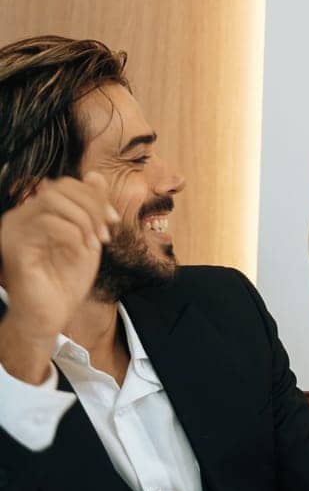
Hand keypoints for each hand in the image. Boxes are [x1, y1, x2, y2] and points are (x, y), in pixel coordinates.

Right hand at [0, 173, 117, 383]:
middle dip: (93, 208)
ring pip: (53, 201)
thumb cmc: (66, 280)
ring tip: (94, 244)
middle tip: (105, 233)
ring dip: (84, 220)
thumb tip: (95, 175)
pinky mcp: (14, 247)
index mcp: (35, 213)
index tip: (113, 221)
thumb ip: (91, 208)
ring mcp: (13, 230)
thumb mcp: (88, 237)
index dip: (95, 198)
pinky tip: (80, 251)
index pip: (66, 184)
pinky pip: (48, 224)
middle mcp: (20, 217)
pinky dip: (73, 235)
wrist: (51, 316)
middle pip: (61, 188)